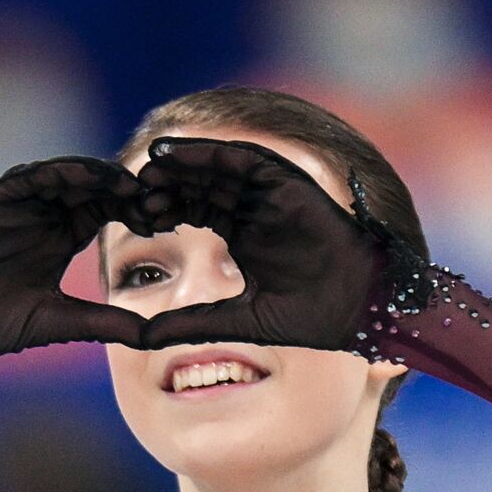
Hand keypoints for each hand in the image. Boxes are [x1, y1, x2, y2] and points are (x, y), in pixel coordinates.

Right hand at [0, 157, 154, 363]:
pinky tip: (91, 178)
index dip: (138, 213)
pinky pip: (35, 175)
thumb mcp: (63, 321)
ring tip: (130, 184)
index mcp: (66, 236)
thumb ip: (107, 322)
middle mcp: (49, 214)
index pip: (111, 212)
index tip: (168, 221)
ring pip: (71, 176)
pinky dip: (63, 172)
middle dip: (127, 190)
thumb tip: (154, 337)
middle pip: (97, 188)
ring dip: (102, 176)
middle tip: (159, 195)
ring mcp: (24, 203)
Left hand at [133, 136, 413, 355]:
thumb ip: (191, 324)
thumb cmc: (310, 323)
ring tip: (148, 164)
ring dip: (183, 164)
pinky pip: (246, 159)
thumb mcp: (237, 323)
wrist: (361, 312)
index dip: (162, 214)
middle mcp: (253, 212)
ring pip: (218, 169)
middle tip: (131, 189)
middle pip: (200, 188)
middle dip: (167, 186)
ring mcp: (272, 196)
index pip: (193, 216)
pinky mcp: (291, 184)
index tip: (131, 219)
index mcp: (241, 240)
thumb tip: (140, 339)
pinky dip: (212, 153)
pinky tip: (177, 153)